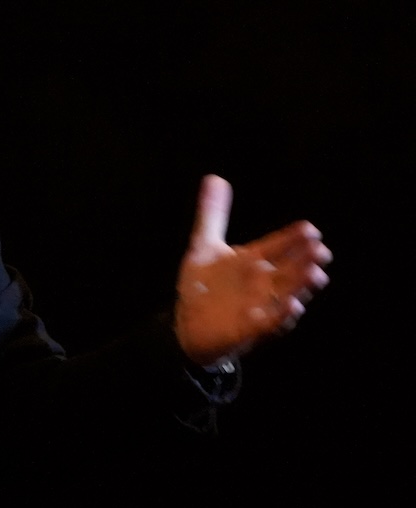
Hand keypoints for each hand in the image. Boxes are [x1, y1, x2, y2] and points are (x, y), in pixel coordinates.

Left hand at [174, 175, 331, 365]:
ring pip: (286, 294)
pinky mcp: (247, 329)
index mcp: (254, 261)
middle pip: (289, 270)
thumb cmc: (204, 286)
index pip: (278, 246)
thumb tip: (214, 177)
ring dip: (300, 286)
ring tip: (316, 274)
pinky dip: (280, 316)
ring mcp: (258, 306)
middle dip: (305, 261)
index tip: (309, 228)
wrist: (187, 325)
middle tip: (321, 250)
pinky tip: (292, 306)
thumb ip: (212, 214)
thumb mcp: (204, 246)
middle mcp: (262, 283)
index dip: (292, 238)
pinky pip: (268, 323)